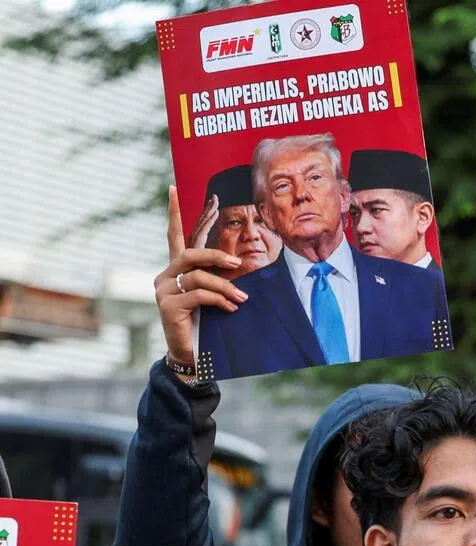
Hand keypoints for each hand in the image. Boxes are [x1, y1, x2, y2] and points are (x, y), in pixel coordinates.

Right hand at [154, 185, 247, 366]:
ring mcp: (164, 290)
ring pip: (197, 276)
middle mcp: (165, 275)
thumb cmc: (206, 325)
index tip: (173, 188)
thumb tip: (237, 265)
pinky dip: (218, 300)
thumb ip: (216, 279)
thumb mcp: (212, 297)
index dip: (174, 213)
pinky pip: (198, 294)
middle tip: (236, 263)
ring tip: (241, 299)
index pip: (174, 236)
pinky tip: (230, 309)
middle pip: (191, 253)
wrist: (192, 356)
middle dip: (216, 256)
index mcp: (175, 270)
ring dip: (224, 286)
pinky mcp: (168, 305)